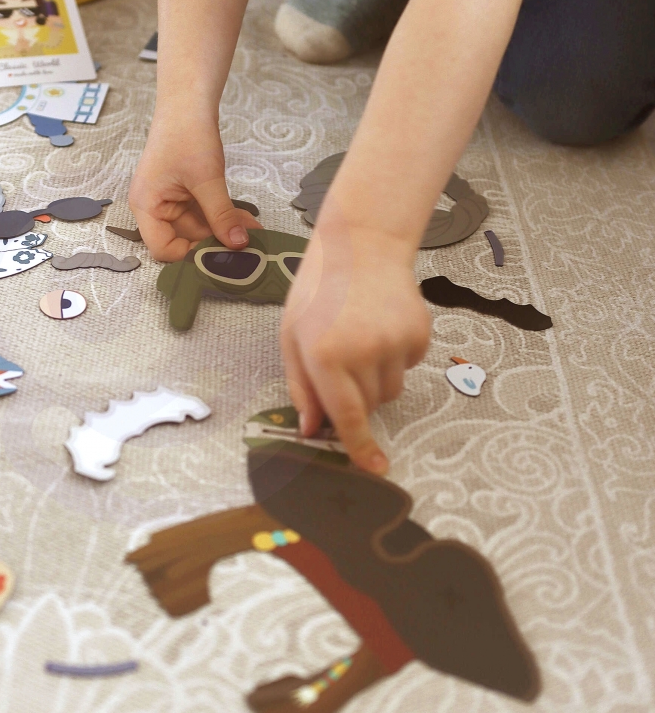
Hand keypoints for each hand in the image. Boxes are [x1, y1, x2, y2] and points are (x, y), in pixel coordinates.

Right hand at [129, 109, 260, 261]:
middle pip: (184, 241)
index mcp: (147, 206)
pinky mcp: (186, 195)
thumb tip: (238, 244)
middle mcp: (155, 208)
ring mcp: (171, 202)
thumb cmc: (187, 134)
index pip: (163, 249)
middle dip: (215, 242)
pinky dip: (223, 218)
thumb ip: (221, 215)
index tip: (220, 253)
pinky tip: (245, 220)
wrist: (189, 102)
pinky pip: (205, 215)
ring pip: (199, 229)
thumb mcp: (207, 179)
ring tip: (253, 232)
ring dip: (224, 230)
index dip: (190, 255)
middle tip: (247, 246)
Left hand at [280, 217, 429, 473]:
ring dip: (375, 379)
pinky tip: (381, 326)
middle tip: (341, 359)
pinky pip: (408, 367)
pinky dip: (395, 357)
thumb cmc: (317, 291)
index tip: (374, 468)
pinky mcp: (420, 334)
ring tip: (361, 337)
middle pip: (369, 407)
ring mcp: (396, 343)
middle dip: (354, 397)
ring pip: (391, 391)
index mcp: (325, 355)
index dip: (359, 447)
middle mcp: (364, 353)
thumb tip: (312, 429)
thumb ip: (301, 386)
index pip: (346, 415)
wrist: (362, 244)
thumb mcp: (291, 336)